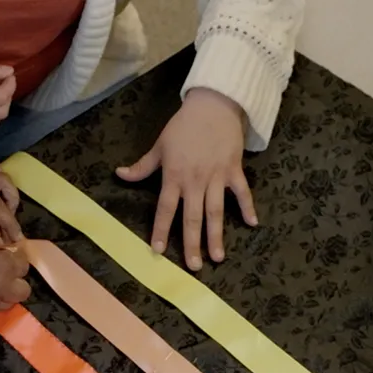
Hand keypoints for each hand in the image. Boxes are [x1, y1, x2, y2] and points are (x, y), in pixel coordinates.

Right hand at [0, 231, 30, 318]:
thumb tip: (6, 251)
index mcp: (7, 267)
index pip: (24, 264)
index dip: (16, 258)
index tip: (6, 255)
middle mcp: (4, 289)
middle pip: (24, 290)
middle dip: (16, 281)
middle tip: (3, 272)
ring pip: (8, 302)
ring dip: (3, 292)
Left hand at [116, 88, 256, 270]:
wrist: (212, 106)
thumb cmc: (183, 126)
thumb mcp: (159, 145)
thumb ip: (142, 166)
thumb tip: (120, 175)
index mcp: (174, 176)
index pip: (166, 208)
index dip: (161, 229)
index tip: (159, 250)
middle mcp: (195, 181)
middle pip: (193, 217)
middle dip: (192, 243)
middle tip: (193, 267)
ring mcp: (216, 177)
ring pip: (216, 211)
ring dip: (217, 235)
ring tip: (218, 257)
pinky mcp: (234, 170)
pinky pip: (242, 192)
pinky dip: (248, 207)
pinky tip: (253, 224)